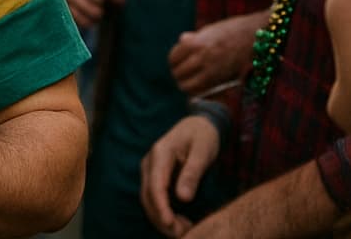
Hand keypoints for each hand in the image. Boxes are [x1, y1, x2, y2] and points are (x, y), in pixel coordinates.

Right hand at [140, 115, 219, 236]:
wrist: (198, 124)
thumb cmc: (202, 136)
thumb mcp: (203, 151)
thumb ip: (192, 173)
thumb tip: (183, 198)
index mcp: (160, 153)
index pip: (155, 185)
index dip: (161, 207)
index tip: (171, 224)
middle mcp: (150, 162)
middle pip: (147, 196)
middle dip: (161, 218)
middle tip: (182, 233)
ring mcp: (150, 170)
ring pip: (148, 200)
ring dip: (162, 218)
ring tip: (184, 230)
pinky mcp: (155, 177)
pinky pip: (154, 198)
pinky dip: (164, 212)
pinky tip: (180, 220)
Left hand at [168, 11, 264, 95]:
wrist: (257, 34)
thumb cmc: (234, 29)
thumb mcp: (210, 29)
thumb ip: (194, 38)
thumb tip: (181, 40)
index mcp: (195, 42)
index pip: (173, 58)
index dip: (174, 62)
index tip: (176, 63)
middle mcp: (201, 57)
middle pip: (178, 74)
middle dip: (178, 75)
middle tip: (182, 75)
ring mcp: (212, 70)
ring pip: (188, 86)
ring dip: (186, 85)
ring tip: (190, 82)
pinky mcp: (223, 79)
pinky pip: (203, 90)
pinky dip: (199, 90)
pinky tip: (202, 85)